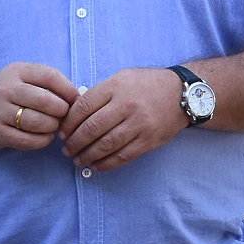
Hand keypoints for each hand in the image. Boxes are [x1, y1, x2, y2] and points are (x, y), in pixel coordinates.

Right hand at [0, 62, 79, 150]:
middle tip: (64, 116)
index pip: (49, 77)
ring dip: (52, 126)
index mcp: (17, 71)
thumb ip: (48, 83)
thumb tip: (78, 98)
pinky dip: (42, 140)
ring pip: (37, 122)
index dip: (68, 90)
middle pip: (45, 101)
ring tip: (53, 126)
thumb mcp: (23, 77)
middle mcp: (6, 89)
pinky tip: (44, 136)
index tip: (76, 99)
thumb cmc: (8, 93)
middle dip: (61, 111)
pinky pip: (27, 140)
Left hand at [61, 66, 188, 172]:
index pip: (83, 107)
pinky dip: (106, 164)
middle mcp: (127, 105)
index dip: (69, 123)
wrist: (181, 94)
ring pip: (106, 145)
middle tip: (66, 149)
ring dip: (87, 156)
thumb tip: (74, 113)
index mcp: (116, 87)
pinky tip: (96, 165)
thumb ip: (99, 93)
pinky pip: (123, 156)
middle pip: (92, 128)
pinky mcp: (148, 140)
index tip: (62, 132)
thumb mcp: (121, 78)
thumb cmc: (146, 85)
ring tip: (77, 160)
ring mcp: (139, 124)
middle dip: (75, 142)